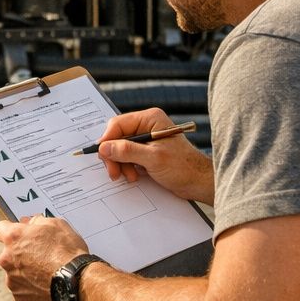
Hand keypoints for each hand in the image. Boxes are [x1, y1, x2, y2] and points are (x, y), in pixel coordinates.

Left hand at [0, 214, 87, 300]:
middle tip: (41, 257)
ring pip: (16, 273)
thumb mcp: (57, 225)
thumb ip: (37, 221)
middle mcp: (7, 259)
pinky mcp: (20, 298)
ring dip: (27, 273)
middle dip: (21, 254)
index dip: (9, 231)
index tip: (18, 235)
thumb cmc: (69, 254)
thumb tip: (29, 222)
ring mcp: (12, 280)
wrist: (78, 285)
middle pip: (8, 254)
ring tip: (48, 274)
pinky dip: (32, 289)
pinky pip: (23, 290)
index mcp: (13, 238)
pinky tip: (48, 287)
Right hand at [94, 108, 213, 204]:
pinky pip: (127, 155)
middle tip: (114, 172)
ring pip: (120, 147)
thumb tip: (104, 148)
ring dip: (120, 163)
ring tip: (128, 176)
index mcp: (150, 119)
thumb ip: (127, 151)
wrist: (198, 182)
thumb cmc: (183, 167)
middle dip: (114, 155)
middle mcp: (147, 125)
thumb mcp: (153, 159)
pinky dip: (126, 166)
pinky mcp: (146, 150)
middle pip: (117, 136)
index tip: (102, 155)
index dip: (108, 140)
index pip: (119, 124)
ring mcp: (146, 138)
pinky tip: (133, 175)